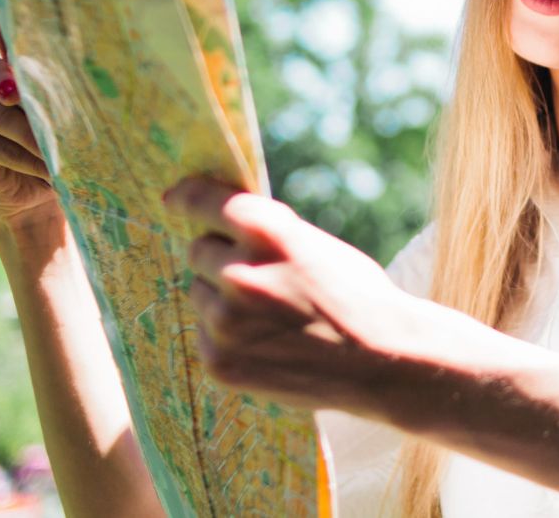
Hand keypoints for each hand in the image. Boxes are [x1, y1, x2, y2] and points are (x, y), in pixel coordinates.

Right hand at [0, 4, 62, 238]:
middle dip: (13, 86)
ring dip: (28, 135)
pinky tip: (41, 168)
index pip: (4, 38)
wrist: (43, 193)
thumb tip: (89, 79)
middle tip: (29, 101)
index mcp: (17, 69)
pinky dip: (17, 156)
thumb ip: (67, 97)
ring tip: (57, 156)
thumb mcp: (73, 120)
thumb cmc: (66, 149)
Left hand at [163, 177, 419, 419]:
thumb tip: (220, 223)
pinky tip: (267, 344)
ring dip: (223, 300)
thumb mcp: (315, 245)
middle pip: (197, 250)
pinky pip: (205, 336)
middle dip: (220, 258)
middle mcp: (238, 272)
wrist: (384, 361)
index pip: (201, 200)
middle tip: (255, 276)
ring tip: (270, 317)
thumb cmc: (357, 296)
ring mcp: (226, 321)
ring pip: (200, 294)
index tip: (173, 199)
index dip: (186, 197)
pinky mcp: (221, 362)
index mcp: (266, 230)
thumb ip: (268, 234)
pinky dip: (226, 338)